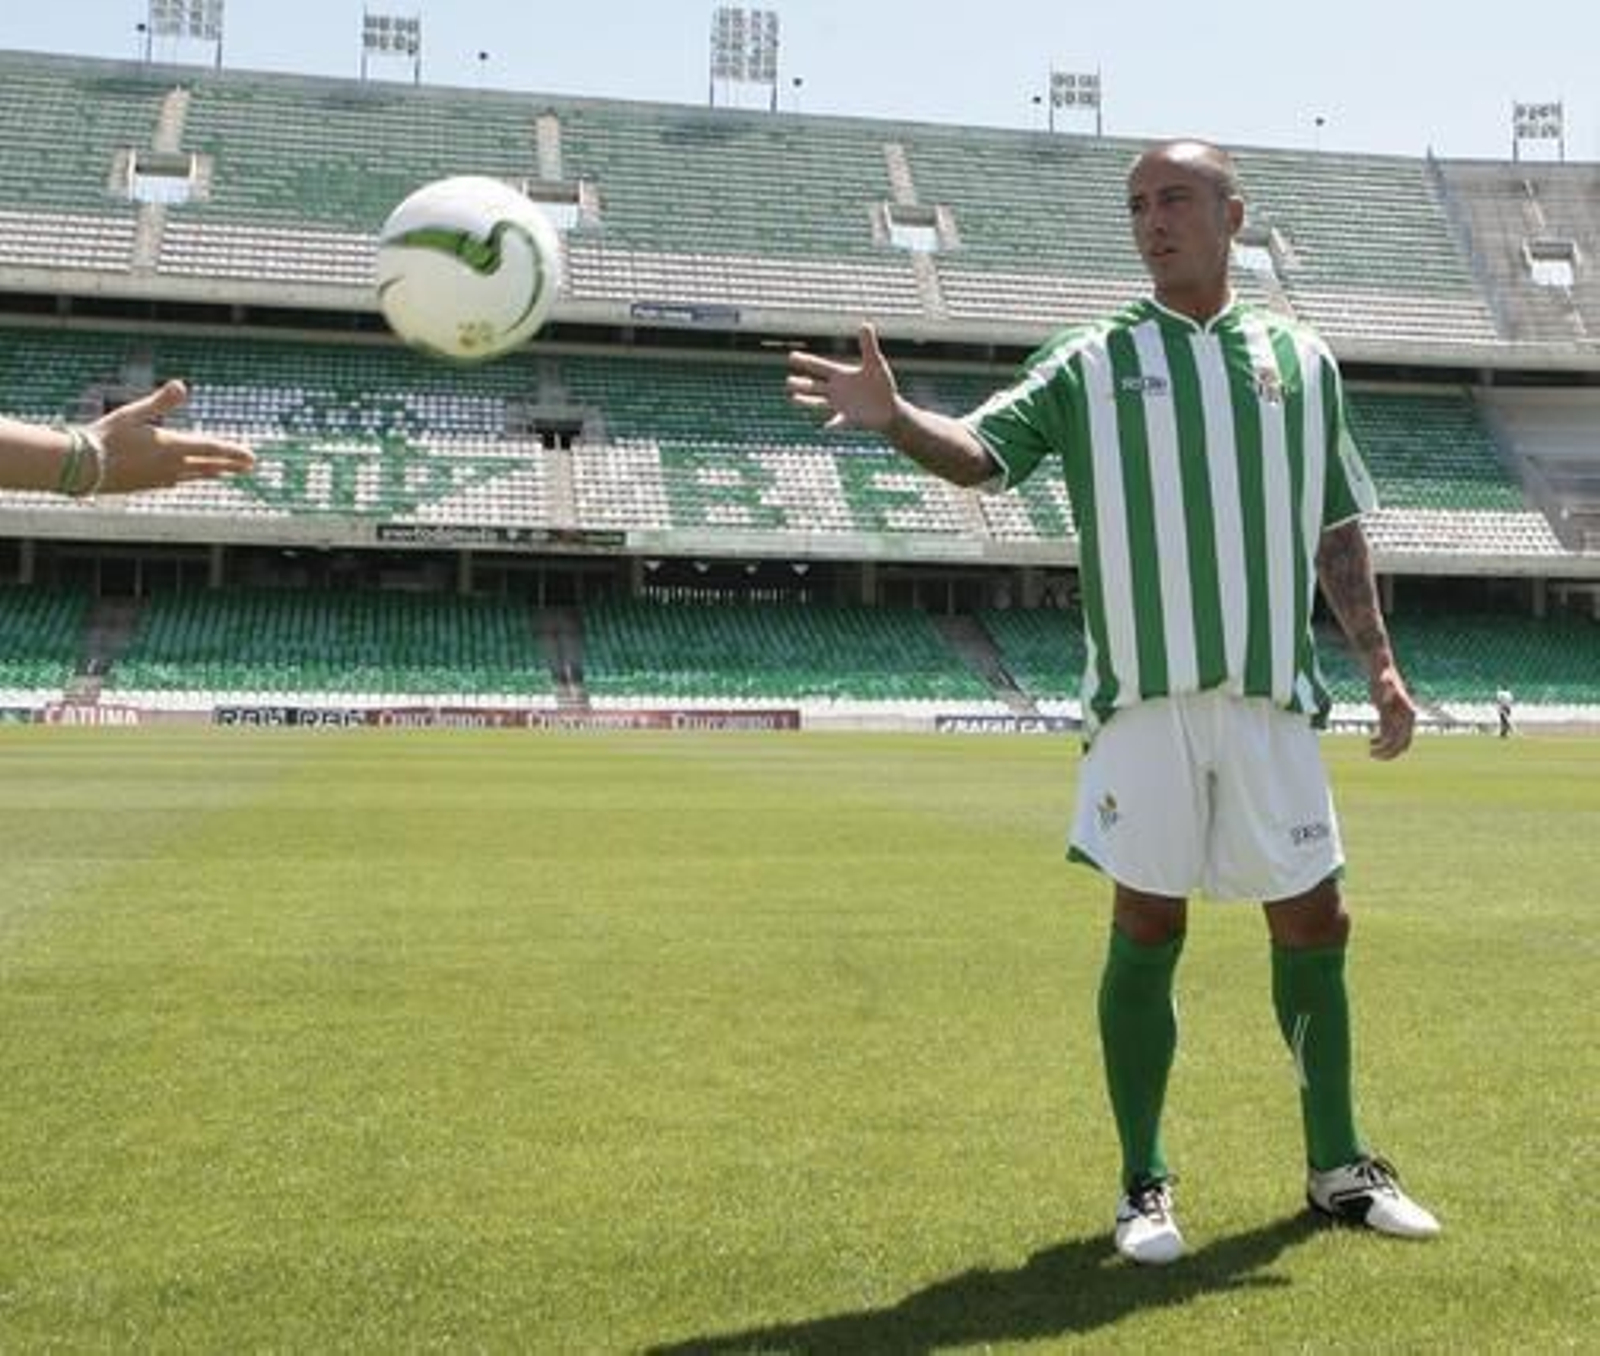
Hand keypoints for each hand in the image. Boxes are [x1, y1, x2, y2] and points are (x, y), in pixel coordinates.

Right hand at [90, 380, 253, 493]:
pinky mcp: (148, 486)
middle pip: (209, 465)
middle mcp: (172, 466)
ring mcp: (160, 478)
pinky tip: (187, 478)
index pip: (211, 449)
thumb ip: (160, 401)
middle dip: (230, 464)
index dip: (233, 453)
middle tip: (250, 467)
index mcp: (172, 447)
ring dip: (212, 472)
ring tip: (225, 472)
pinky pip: (176, 482)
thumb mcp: (133, 413)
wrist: (81, 466)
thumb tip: (181, 385)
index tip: (252, 458)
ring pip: (195, 475)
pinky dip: (189, 478)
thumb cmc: (105, 436)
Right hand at [786, 322, 899, 431]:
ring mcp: (840, 405)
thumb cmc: (883, 384)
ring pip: (819, 402)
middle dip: (802, 384)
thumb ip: (868, 346)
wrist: (889, 408)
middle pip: (815, 385)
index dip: (806, 361)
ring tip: (793, 399)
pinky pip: (838, 421)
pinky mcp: (848, 418)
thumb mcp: (876, 364)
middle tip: (788, 382)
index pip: (820, 366)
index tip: (791, 356)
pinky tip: (825, 427)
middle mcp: (837, 390)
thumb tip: (866, 324)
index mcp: (841, 375)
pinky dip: (833, 424)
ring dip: (807, 401)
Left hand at [1368, 664, 1415, 760]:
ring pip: (1397, 741)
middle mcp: (1407, 718)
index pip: (1404, 737)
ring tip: (1371, 752)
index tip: (1377, 750)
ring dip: (1385, 749)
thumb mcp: (1382, 678)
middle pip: (1402, 743)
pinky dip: (1382, 741)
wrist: (1382, 669)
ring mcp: (1400, 718)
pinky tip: (1371, 741)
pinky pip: (1390, 735)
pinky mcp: (1391, 717)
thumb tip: (1382, 696)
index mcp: (1408, 712)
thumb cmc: (1382, 673)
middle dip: (1388, 752)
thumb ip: (1384, 685)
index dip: (1391, 747)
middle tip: (1372, 755)